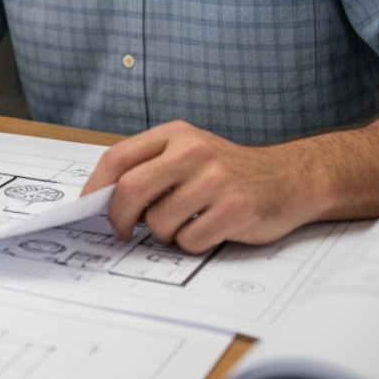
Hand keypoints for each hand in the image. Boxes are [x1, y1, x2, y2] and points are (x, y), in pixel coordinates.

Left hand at [81, 119, 316, 253]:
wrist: (290, 178)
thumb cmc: (228, 171)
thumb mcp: (188, 153)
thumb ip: (149, 167)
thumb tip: (102, 199)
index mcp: (175, 134)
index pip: (117, 158)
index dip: (95, 186)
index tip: (89, 206)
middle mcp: (193, 151)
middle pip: (130, 189)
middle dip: (118, 218)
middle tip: (123, 231)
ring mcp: (215, 179)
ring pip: (159, 222)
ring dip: (164, 233)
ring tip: (185, 223)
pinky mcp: (235, 208)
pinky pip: (190, 240)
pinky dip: (191, 243)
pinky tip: (209, 229)